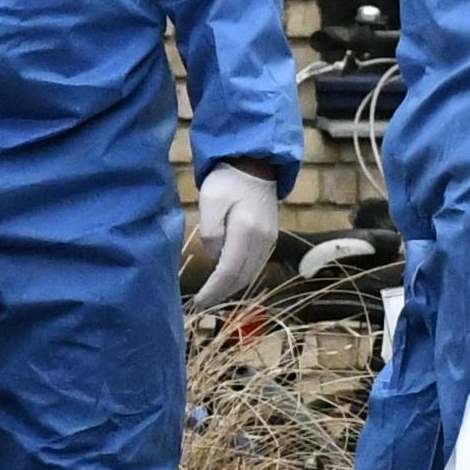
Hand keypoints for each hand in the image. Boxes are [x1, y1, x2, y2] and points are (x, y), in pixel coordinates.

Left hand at [188, 164, 281, 306]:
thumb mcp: (211, 200)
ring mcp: (269, 240)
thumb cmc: (228, 181)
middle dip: (222, 293)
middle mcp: (262, 240)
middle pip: (242, 278)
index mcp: (246, 231)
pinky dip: (241, 276)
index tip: (200, 302)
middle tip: (204, 303)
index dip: (214, 290)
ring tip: (214, 293)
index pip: (229, 271)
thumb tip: (215, 256)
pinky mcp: (270, 238)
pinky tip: (228, 278)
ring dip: (232, 287)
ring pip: (251, 274)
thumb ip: (211, 231)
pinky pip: (256, 265)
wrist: (256, 165)